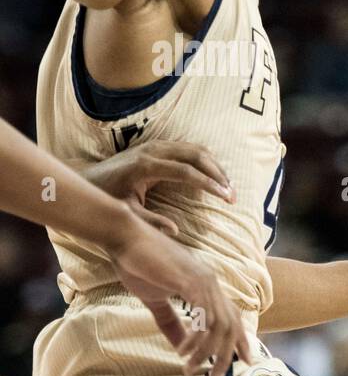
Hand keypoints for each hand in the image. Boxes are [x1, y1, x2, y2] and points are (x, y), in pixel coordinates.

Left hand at [83, 141, 233, 234]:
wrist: (87, 176)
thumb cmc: (106, 196)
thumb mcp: (125, 212)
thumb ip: (149, 221)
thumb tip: (175, 230)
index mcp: (145, 167)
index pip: (186, 171)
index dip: (208, 184)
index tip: (225, 197)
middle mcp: (153, 150)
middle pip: (196, 155)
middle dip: (218, 174)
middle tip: (231, 195)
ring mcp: (156, 145)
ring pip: (196, 149)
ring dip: (215, 166)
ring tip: (227, 187)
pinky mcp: (159, 145)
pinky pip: (190, 148)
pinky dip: (206, 161)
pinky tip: (213, 177)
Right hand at [109, 211, 253, 375]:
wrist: (123, 237)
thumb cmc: (138, 264)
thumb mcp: (155, 300)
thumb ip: (171, 323)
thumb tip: (182, 347)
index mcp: (207, 286)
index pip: (233, 317)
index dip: (241, 341)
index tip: (243, 363)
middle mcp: (211, 283)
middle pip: (232, 326)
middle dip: (227, 356)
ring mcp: (203, 281)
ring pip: (219, 326)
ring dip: (207, 353)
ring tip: (192, 369)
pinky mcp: (189, 282)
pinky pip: (202, 317)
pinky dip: (196, 338)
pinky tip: (184, 352)